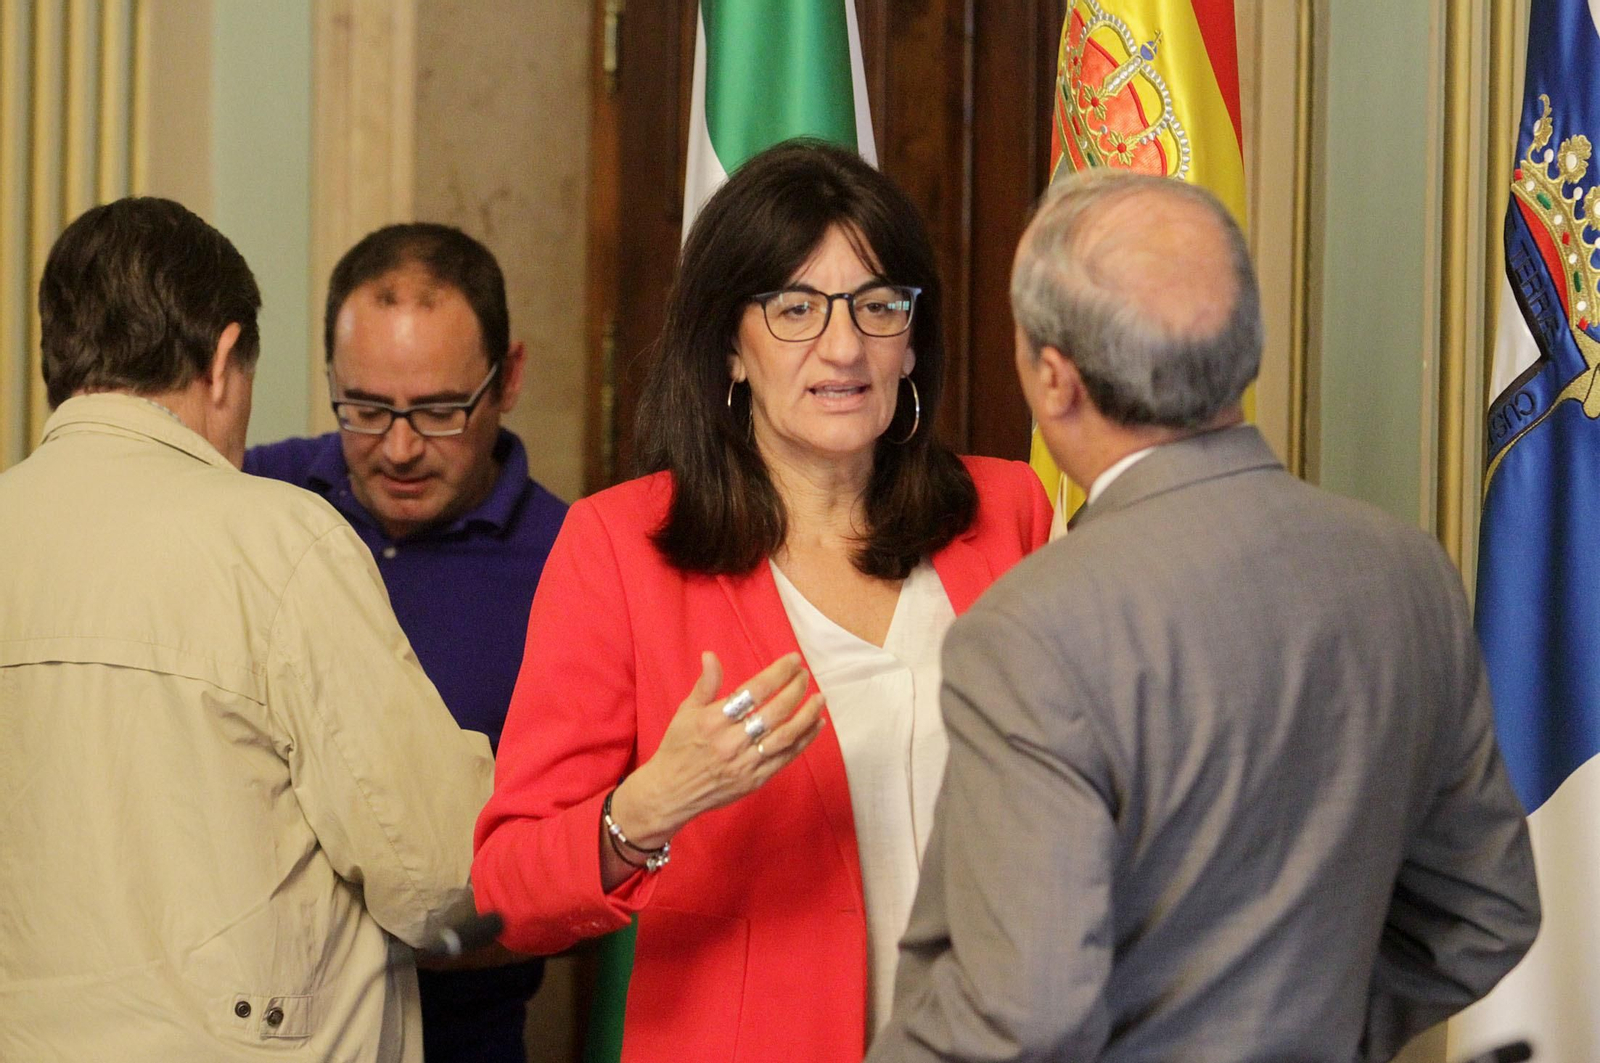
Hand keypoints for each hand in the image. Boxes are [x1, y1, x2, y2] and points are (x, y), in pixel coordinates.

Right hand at [608, 651, 824, 853]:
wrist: (671, 793)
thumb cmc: (678, 748)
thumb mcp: (686, 711)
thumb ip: (705, 684)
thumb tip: (711, 655)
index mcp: (712, 720)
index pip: (753, 691)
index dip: (778, 673)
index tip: (793, 660)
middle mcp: (730, 742)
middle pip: (773, 712)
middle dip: (795, 690)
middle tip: (805, 676)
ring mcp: (745, 763)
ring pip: (785, 736)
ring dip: (806, 715)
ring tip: (820, 699)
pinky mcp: (754, 780)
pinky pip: (785, 757)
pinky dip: (804, 740)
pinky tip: (816, 725)